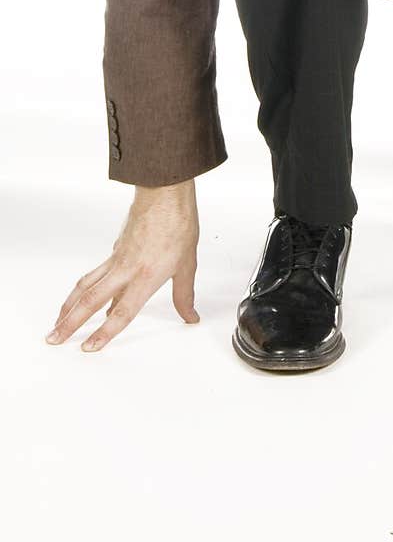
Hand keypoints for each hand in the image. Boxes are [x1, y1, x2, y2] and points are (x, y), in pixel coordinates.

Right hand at [45, 182, 199, 352]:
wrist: (165, 194)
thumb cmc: (177, 224)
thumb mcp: (187, 265)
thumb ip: (184, 295)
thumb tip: (190, 316)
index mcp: (145, 276)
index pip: (122, 312)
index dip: (104, 332)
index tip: (88, 347)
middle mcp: (125, 269)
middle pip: (90, 300)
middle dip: (69, 322)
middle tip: (54, 338)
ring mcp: (116, 259)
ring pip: (86, 285)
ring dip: (69, 305)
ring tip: (58, 321)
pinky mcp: (114, 250)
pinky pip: (96, 273)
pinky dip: (85, 289)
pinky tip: (85, 297)